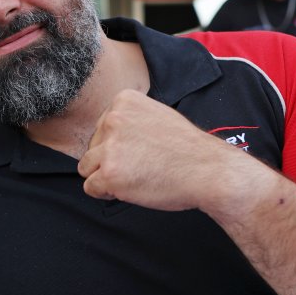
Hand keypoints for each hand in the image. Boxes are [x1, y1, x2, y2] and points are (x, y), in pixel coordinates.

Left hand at [77, 89, 247, 211]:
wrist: (208, 171)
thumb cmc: (187, 150)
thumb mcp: (157, 116)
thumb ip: (129, 120)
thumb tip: (103, 134)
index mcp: (123, 101)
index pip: (101, 128)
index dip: (118, 145)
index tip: (141, 150)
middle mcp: (113, 119)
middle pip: (91, 147)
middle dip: (110, 160)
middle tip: (141, 166)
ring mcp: (110, 147)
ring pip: (86, 167)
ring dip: (106, 176)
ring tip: (135, 177)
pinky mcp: (109, 173)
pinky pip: (91, 188)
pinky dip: (107, 193)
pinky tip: (132, 188)